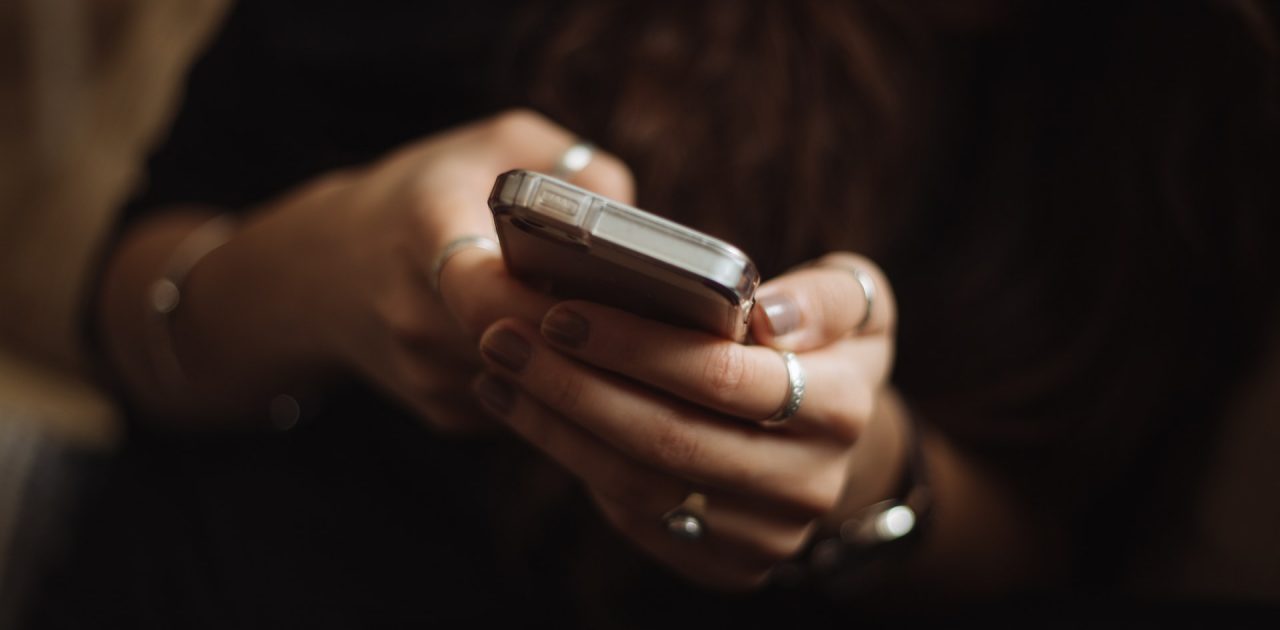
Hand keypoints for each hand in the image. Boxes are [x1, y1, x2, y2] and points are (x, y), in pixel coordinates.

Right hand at [123, 109, 633, 428]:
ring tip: (627, 334)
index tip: (604, 290)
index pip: (485, 289)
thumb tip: (639, 225)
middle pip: (525, 346)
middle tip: (649, 317)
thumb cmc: (427, 194)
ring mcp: (427, 375)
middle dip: (588, 336)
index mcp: (424, 235)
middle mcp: (415, 315)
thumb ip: (574, 166)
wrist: (322, 270)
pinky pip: (522, 407)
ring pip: (533, 386)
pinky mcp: (443, 413)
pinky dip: (556, 384)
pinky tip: (575, 353)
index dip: (550, 299)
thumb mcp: (496, 144)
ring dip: (580, 366)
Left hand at [472, 252, 899, 587]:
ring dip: (554, 426)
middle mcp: (809, 483)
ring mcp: (765, 536)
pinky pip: (635, 516)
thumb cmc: (824, 349)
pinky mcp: (725, 565)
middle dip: (573, 386)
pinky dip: (572, 460)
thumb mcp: (856, 303)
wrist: (831, 444)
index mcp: (842, 407)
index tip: (562, 312)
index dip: (636, 346)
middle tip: (503, 338)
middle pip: (668, 439)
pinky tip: (528, 411)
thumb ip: (825, 297)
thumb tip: (768, 316)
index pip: (723, 377)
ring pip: (639, 484)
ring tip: (499, 370)